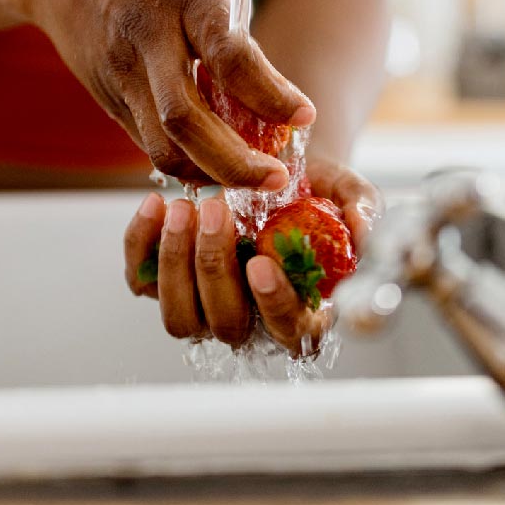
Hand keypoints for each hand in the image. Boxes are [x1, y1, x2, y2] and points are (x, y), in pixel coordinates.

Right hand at [27, 0, 313, 187]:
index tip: (304, 115)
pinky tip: (218, 163)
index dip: (269, 94)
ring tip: (252, 180)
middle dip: (236, 161)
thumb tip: (274, 67)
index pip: (228, 55)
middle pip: (186, 118)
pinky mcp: (108, 96)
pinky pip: (149, 143)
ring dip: (210, 174)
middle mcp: (146, 35)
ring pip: (162, 145)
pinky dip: (187, 162)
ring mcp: (121, 71)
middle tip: (277, 178)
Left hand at [122, 156, 382, 355]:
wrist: (273, 173)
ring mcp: (204, 309)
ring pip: (179, 317)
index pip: (290, 332)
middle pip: (226, 325)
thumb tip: (364, 233)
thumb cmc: (317, 194)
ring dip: (176, 264)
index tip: (261, 262)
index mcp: (303, 314)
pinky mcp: (165, 284)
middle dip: (215, 268)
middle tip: (216, 210)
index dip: (274, 304)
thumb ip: (364, 212)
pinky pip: (141, 281)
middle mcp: (251, 322)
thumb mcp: (349, 194)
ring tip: (183, 208)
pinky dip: (140, 245)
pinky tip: (155, 205)